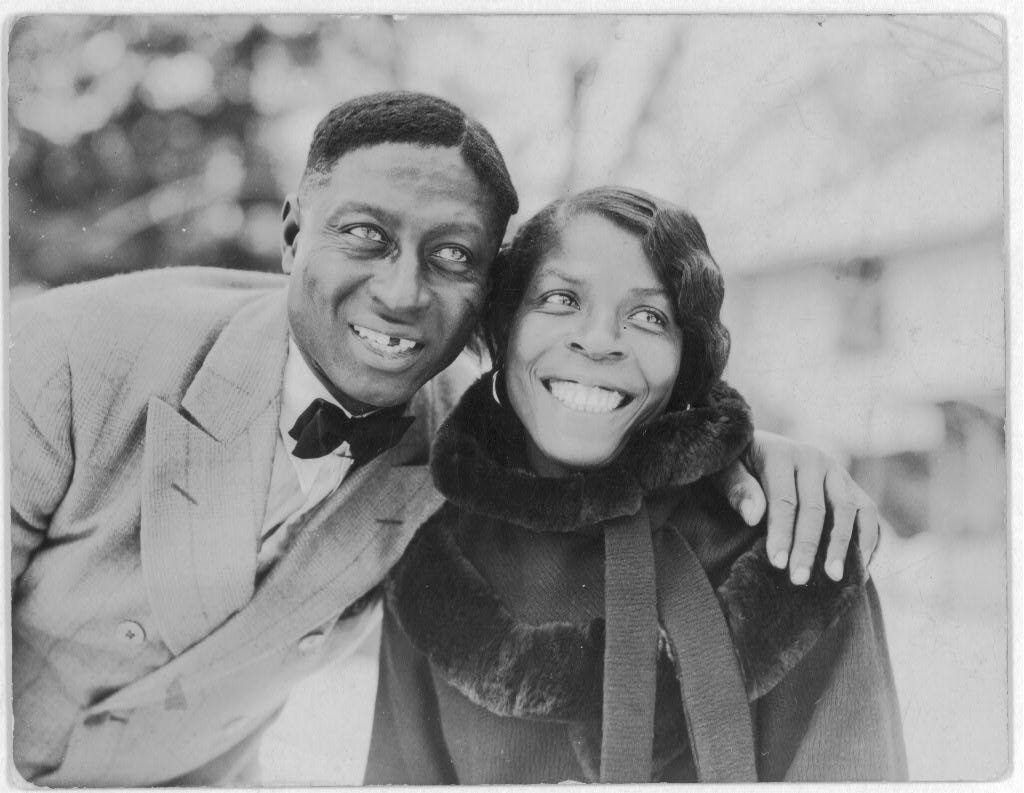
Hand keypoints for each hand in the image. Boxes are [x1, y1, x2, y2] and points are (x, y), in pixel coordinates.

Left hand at [711, 430, 879, 583]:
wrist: (759, 447)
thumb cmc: (738, 465)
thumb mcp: (725, 470)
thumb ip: (737, 488)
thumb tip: (754, 516)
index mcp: (781, 454)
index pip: (784, 500)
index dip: (782, 533)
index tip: (777, 563)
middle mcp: (813, 460)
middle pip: (817, 509)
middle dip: (808, 547)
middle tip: (799, 579)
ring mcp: (836, 471)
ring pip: (848, 510)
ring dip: (843, 546)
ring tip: (835, 577)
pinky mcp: (850, 485)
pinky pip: (867, 512)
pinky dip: (868, 538)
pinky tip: (859, 566)